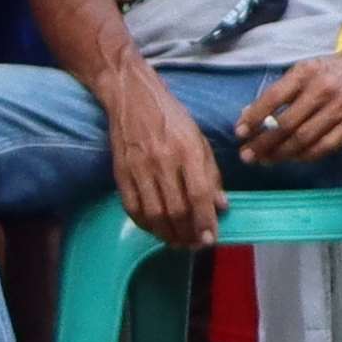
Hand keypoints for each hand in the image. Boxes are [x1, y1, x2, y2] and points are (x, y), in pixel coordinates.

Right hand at [108, 71, 231, 253]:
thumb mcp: (200, 140)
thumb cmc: (172, 118)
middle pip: (176, 209)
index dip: (205, 221)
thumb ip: (211, 174)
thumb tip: (221, 206)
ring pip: (153, 212)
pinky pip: (131, 205)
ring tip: (177, 242)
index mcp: (188, 151)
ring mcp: (138, 167)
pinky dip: (143, 223)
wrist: (131, 97)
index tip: (211, 238)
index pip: (199, 195)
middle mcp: (163, 161)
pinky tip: (154, 229)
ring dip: (166, 233)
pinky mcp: (120, 171)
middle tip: (195, 244)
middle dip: (187, 232)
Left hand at [236, 51, 341, 171]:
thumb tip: (247, 115)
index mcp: (305, 73)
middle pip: (288, 124)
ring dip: (282, 154)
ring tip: (265, 160)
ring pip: (306, 139)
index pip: (273, 98)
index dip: (254, 118)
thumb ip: (276, 92)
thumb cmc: (325, 72)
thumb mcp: (300, 72)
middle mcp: (324, 90)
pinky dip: (306, 155)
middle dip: (264, 143)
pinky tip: (292, 158)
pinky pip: (327, 146)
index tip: (240, 133)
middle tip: (247, 155)